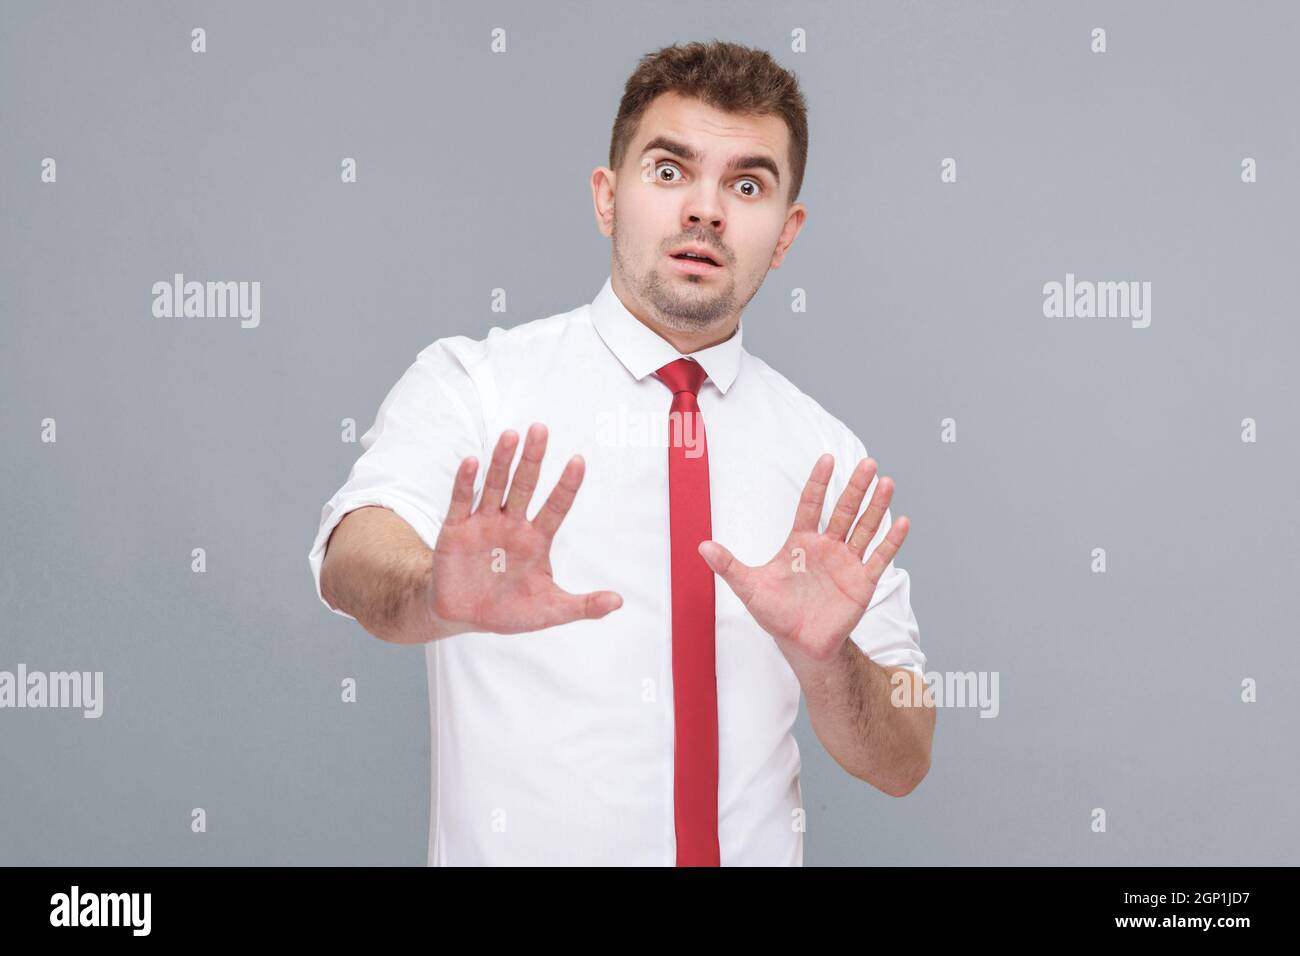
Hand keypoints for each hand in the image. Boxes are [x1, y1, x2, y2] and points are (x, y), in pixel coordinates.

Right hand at [423, 423, 622, 635]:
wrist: (460, 616)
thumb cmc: (506, 610)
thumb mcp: (548, 611)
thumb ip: (582, 606)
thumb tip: (618, 602)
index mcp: (536, 540)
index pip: (556, 507)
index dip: (566, 486)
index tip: (578, 461)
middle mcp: (512, 524)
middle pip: (525, 486)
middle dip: (533, 459)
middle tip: (541, 429)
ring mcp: (483, 523)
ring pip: (495, 486)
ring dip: (501, 461)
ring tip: (510, 436)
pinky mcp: (456, 529)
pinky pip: (461, 501)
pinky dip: (466, 482)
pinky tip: (472, 461)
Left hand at [698, 454, 908, 666]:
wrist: (800, 644)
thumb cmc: (775, 613)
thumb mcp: (749, 588)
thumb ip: (729, 566)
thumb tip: (701, 546)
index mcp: (802, 542)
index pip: (811, 505)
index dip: (819, 483)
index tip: (827, 459)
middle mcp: (828, 547)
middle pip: (844, 511)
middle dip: (855, 487)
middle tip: (867, 463)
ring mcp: (847, 563)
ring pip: (865, 528)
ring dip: (876, 506)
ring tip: (887, 483)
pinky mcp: (862, 583)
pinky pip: (879, 558)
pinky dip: (891, 541)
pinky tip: (902, 521)